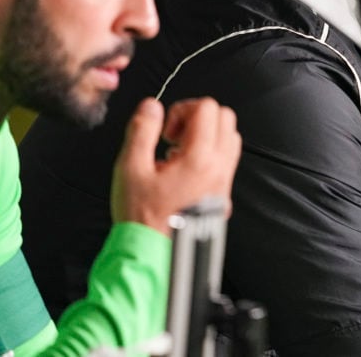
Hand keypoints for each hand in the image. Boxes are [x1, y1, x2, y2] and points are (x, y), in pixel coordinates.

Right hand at [111, 97, 240, 234]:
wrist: (153, 254)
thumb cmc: (141, 217)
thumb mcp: (130, 168)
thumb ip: (141, 131)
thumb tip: (151, 107)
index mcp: (199, 159)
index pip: (207, 108)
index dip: (182, 109)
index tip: (165, 130)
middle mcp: (219, 168)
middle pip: (225, 117)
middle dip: (197, 118)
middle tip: (173, 136)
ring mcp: (224, 182)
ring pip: (230, 138)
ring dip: (206, 135)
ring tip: (178, 152)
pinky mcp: (223, 194)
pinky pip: (227, 160)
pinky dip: (210, 154)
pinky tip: (184, 169)